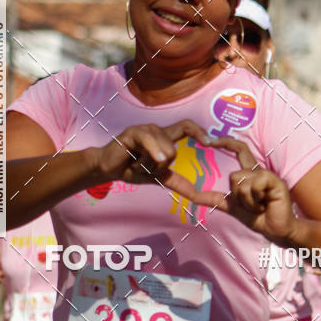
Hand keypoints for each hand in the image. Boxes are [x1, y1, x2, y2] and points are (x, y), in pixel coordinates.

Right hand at [91, 120, 218, 202]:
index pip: (187, 126)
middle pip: (173, 150)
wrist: (107, 169)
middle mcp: (157, 130)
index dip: (200, 132)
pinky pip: (149, 141)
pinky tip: (145, 159)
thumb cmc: (131, 169)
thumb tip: (196, 194)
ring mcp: (145, 129)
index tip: (212, 143)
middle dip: (160, 168)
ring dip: (150, 165)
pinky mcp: (133, 132)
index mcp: (165, 138)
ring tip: (135, 164)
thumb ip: (176, 182)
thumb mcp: (157, 177)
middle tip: (144, 169)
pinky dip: (151, 152)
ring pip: (163, 150)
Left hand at [181, 136, 295, 245]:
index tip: (208, 140)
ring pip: (242, 182)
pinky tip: (265, 205)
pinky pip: (254, 185)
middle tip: (250, 205)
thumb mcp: (232, 207)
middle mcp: (257, 172)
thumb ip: (215, 199)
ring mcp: (267, 175)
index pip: (239, 149)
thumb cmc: (257, 217)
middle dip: (237, 196)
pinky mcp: (275, 181)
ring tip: (259, 207)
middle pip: (234, 175)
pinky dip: (255, 200)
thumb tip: (193, 196)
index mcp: (249, 174)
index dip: (226, 142)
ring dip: (247, 201)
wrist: (274, 230)